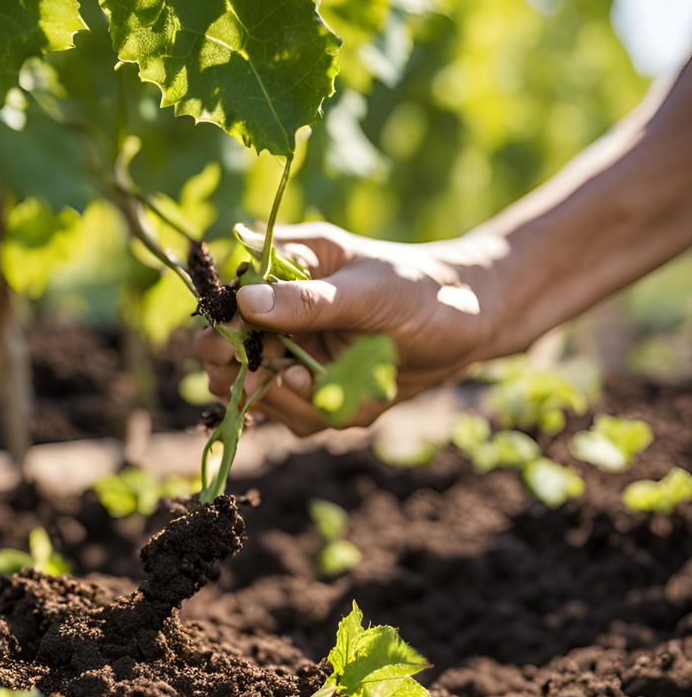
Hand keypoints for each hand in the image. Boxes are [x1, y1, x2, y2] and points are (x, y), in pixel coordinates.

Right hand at [195, 222, 507, 432]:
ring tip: (331, 384)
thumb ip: (308, 301)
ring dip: (297, 402)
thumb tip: (245, 303)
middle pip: (230, 363)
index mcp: (282, 276)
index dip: (222, 336)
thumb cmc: (421, 287)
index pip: (228, 310)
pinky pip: (306, 420)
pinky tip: (367, 393)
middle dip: (246, 379)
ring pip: (266, 400)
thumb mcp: (367, 289)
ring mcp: (299, 360)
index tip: (229, 354)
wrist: (474, 320)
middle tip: (275, 380)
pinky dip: (333, 412)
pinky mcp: (321, 392)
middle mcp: (282, 321)